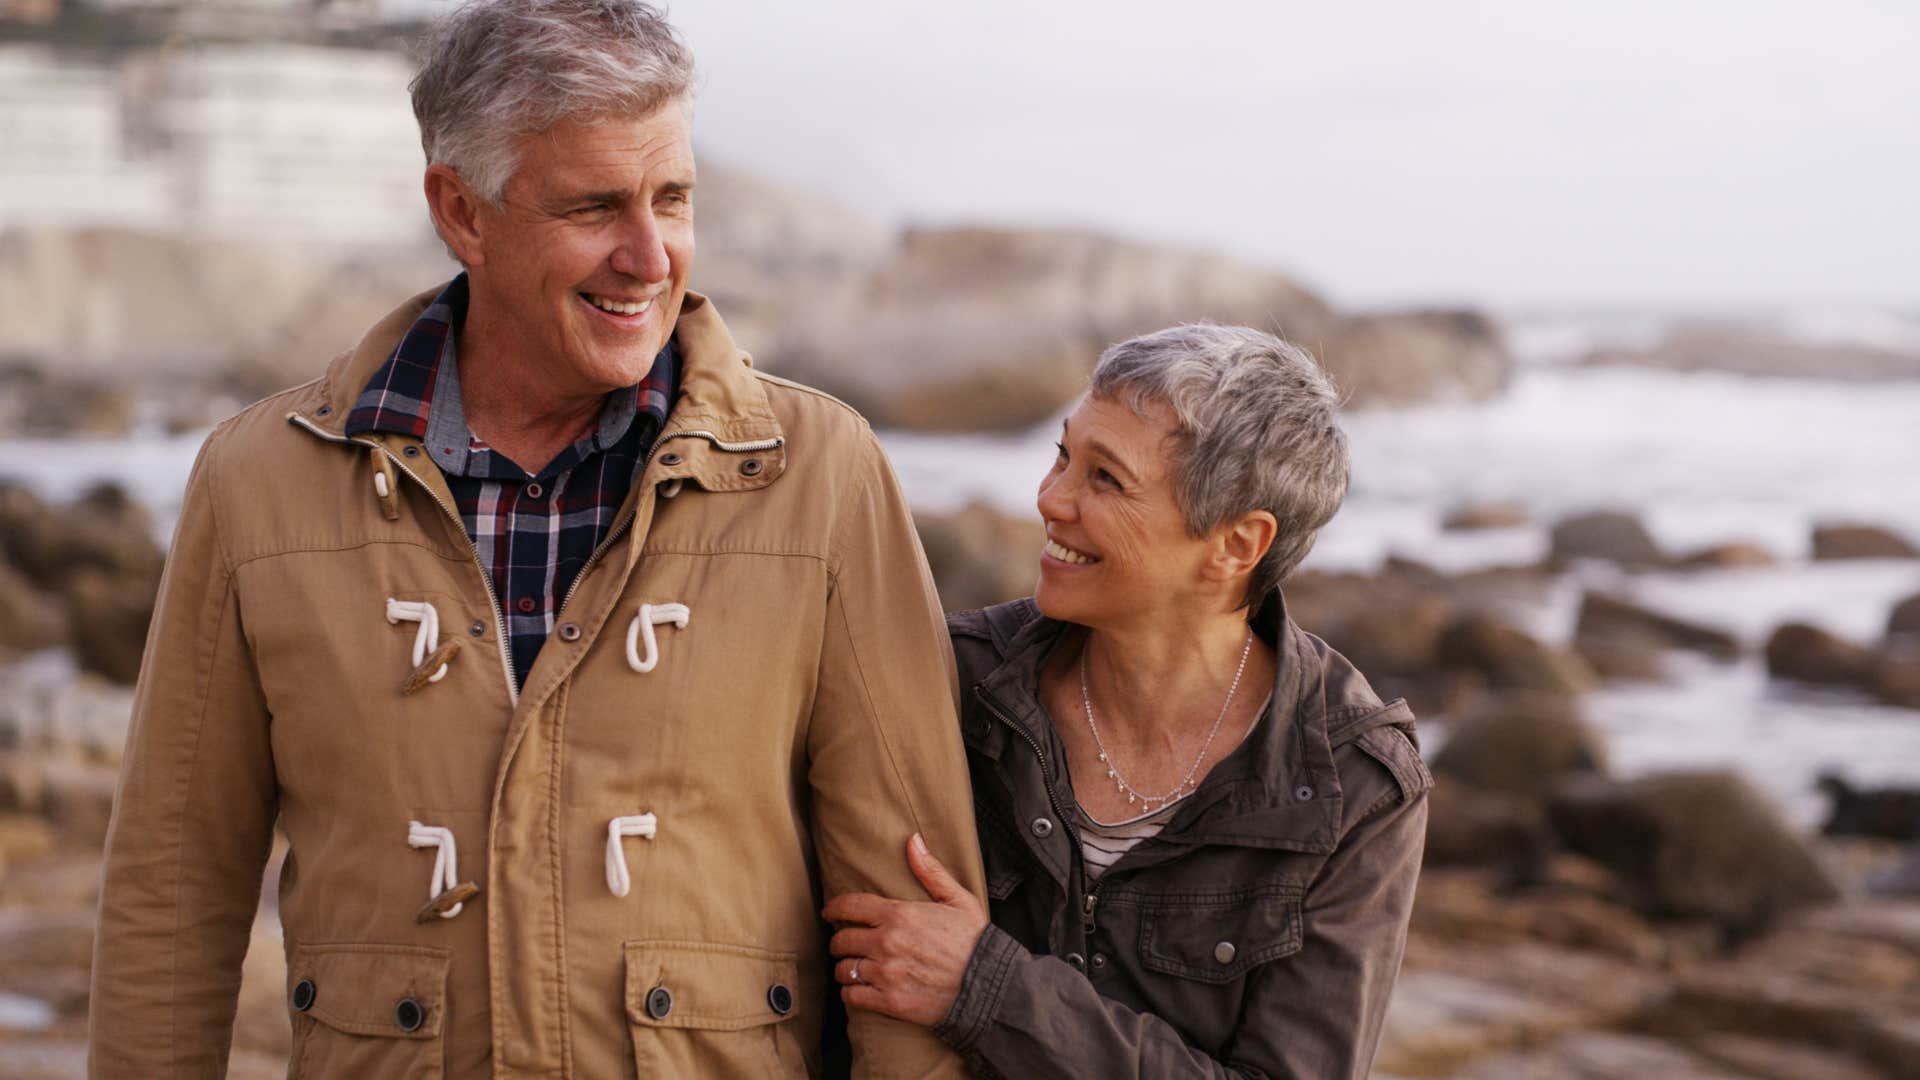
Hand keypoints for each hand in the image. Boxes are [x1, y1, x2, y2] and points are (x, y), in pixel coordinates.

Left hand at [822, 833, 987, 1026]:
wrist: (988, 985)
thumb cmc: (975, 942)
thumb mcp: (958, 900)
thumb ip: (931, 872)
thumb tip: (913, 841)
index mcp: (899, 915)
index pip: (850, 906)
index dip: (834, 909)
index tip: (829, 913)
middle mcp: (886, 942)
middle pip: (842, 940)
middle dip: (840, 942)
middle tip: (846, 945)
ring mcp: (886, 973)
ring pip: (844, 970)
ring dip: (845, 969)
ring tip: (853, 969)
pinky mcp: (889, 1001)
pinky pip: (852, 996)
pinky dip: (851, 993)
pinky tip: (858, 990)